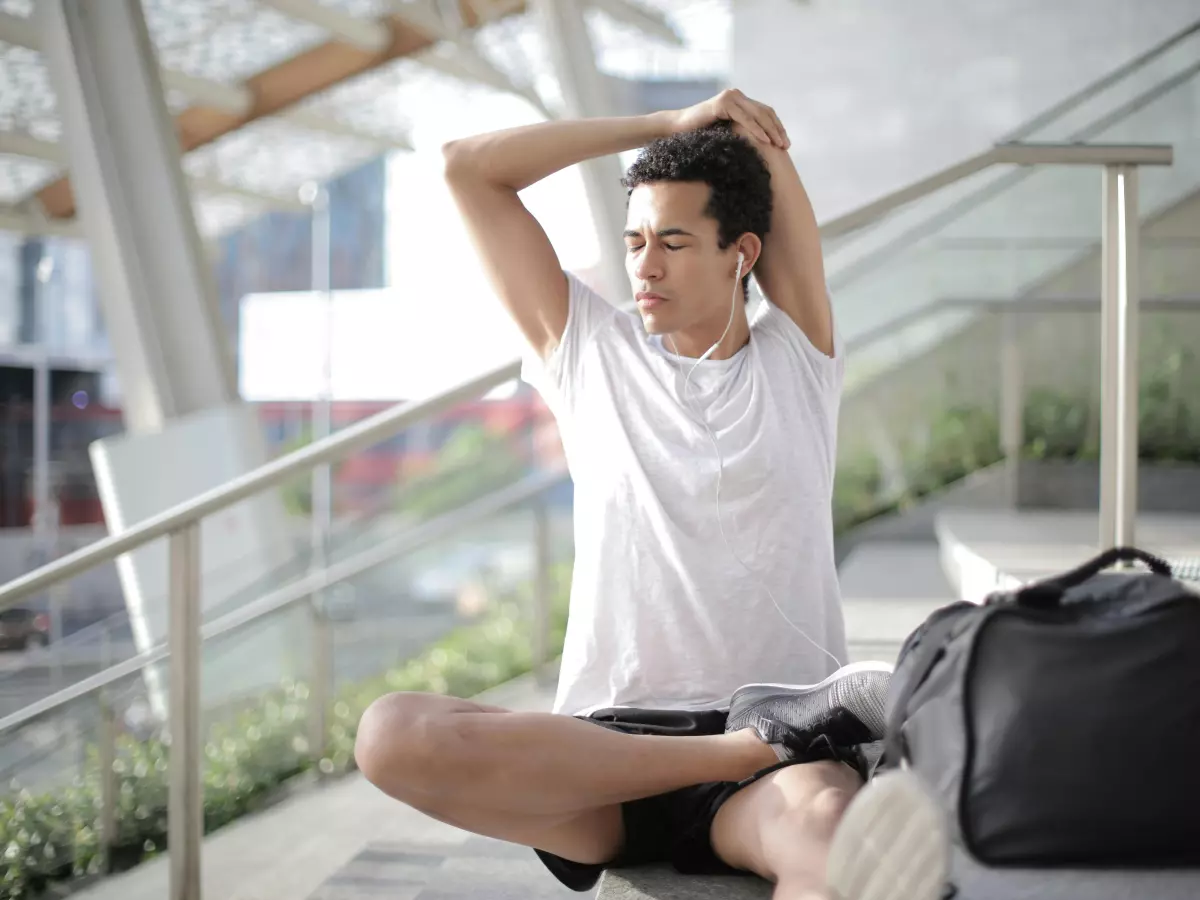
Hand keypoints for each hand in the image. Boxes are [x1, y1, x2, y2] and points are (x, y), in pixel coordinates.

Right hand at [669, 89, 789, 149]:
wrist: (674, 130)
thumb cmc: (697, 136)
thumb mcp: (725, 134)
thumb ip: (740, 133)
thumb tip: (760, 149)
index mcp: (739, 101)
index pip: (765, 113)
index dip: (777, 127)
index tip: (785, 144)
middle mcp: (736, 95)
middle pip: (765, 112)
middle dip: (777, 129)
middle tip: (786, 146)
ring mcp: (730, 97)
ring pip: (757, 114)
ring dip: (770, 130)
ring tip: (779, 145)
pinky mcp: (722, 103)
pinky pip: (744, 118)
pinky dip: (756, 129)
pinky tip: (765, 141)